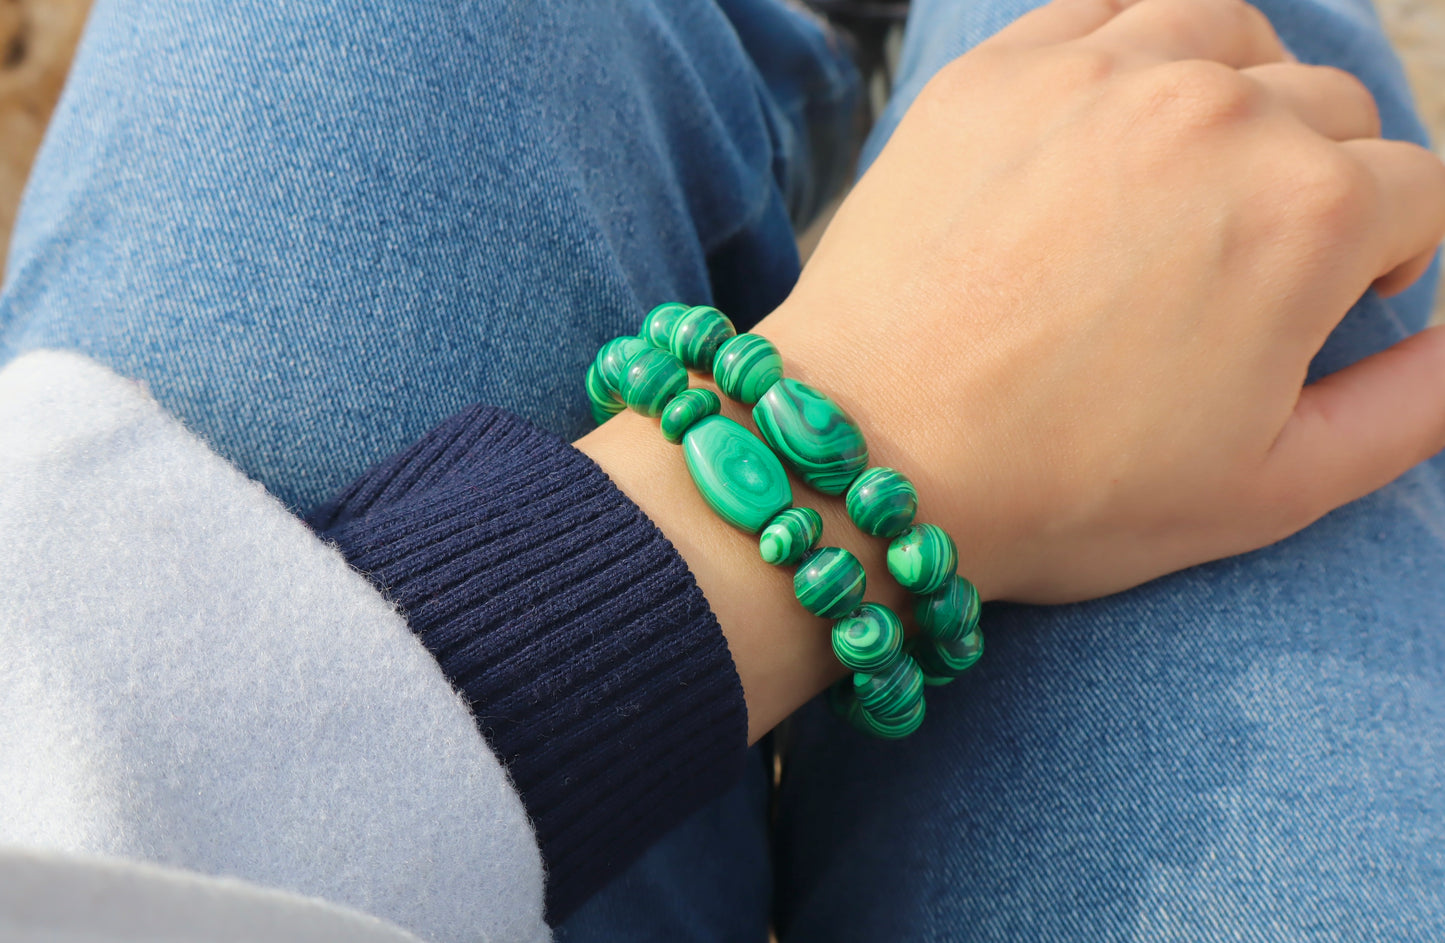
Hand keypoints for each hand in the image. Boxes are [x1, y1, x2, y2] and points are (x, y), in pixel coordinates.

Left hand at [763, 0, 1444, 602]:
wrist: (868, 459)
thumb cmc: (1063, 489)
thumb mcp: (1274, 490)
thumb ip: (1411, 407)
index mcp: (1310, 212)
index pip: (1417, 191)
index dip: (1389, 255)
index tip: (1336, 300)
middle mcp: (1217, 112)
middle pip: (1331, 108)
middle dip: (1321, 181)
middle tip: (1249, 262)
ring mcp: (1099, 73)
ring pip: (1230, 37)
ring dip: (1243, 95)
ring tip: (1198, 175)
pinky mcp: (999, 71)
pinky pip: (1108, 9)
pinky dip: (1139, 48)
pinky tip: (1118, 118)